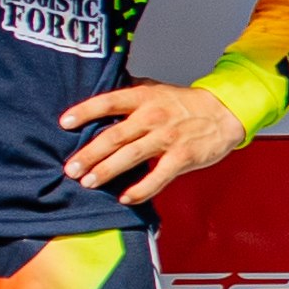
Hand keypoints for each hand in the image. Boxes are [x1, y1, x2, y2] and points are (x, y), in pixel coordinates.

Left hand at [60, 79, 247, 203]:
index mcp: (144, 97)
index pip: (108, 102)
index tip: (64, 123)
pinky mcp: (183, 157)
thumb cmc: (185, 104)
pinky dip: (140, 190)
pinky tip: (124, 198)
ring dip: (106, 171)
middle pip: (114, 136)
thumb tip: (98, 96)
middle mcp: (153, 116)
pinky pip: (158, 177)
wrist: (225, 113)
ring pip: (131, 157)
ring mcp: (168, 138)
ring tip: (88, 183)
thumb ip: (129, 93)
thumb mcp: (156, 89)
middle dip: (89, 154)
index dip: (84, 112)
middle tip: (71, 168)